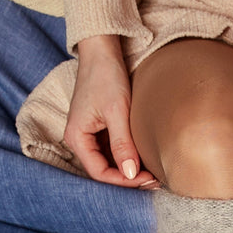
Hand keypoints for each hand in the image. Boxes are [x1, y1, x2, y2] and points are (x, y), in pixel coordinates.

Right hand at [66, 34, 158, 187]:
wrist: (102, 51)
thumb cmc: (106, 76)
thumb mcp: (116, 111)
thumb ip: (122, 144)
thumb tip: (131, 173)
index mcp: (76, 137)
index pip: (99, 173)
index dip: (123, 181)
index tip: (147, 179)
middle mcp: (79, 140)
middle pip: (104, 171)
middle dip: (129, 178)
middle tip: (155, 180)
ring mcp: (89, 135)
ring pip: (109, 163)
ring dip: (130, 170)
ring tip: (154, 173)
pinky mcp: (99, 129)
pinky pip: (113, 152)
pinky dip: (129, 158)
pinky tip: (146, 160)